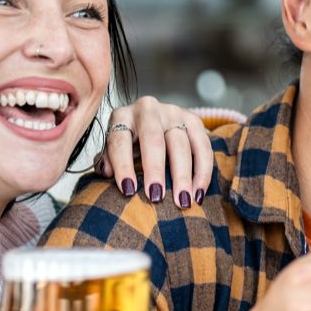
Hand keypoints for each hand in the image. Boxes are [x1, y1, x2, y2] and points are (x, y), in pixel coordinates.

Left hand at [99, 98, 213, 207]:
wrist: (155, 123)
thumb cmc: (130, 144)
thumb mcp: (114, 149)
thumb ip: (108, 160)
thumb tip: (106, 172)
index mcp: (122, 116)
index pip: (120, 140)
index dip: (123, 166)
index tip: (129, 191)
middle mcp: (148, 109)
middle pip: (153, 140)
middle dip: (155, 170)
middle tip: (157, 197)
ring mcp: (174, 113)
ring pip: (181, 145)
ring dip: (183, 176)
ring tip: (183, 201)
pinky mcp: (194, 120)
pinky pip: (203, 148)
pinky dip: (202, 172)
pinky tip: (198, 193)